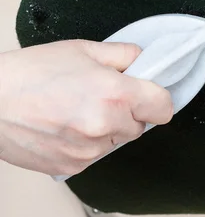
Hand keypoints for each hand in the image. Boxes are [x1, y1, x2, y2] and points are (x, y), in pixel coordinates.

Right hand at [0, 40, 172, 175]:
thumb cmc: (30, 72)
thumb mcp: (81, 49)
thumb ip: (121, 55)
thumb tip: (142, 61)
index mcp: (115, 93)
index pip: (163, 108)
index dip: (156, 99)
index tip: (147, 95)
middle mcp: (106, 125)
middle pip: (139, 126)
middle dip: (126, 112)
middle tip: (99, 97)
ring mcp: (89, 150)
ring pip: (115, 141)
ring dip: (105, 129)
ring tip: (74, 110)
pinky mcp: (73, 167)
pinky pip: (94, 155)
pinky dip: (86, 144)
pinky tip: (63, 126)